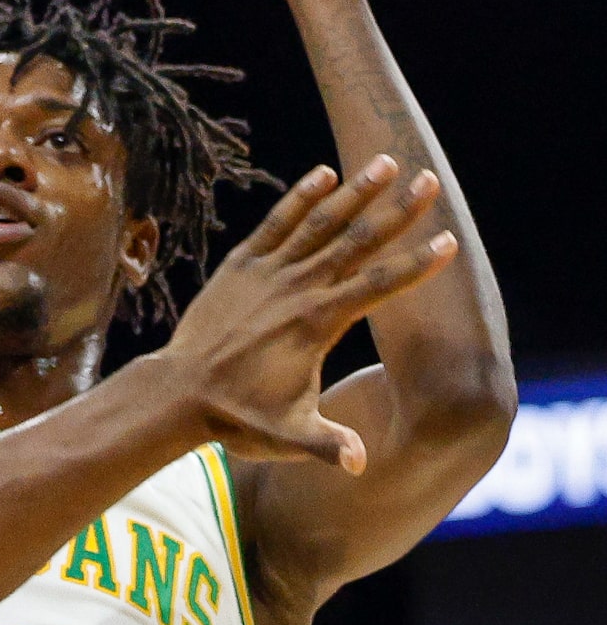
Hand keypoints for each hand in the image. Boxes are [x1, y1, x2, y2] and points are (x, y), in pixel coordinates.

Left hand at [166, 155, 456, 471]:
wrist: (176, 393)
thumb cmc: (236, 418)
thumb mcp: (286, 437)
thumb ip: (326, 444)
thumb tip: (359, 463)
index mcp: (317, 324)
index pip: (378, 286)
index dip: (416, 264)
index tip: (448, 241)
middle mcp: (295, 289)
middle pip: (357, 242)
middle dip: (396, 211)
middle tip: (429, 180)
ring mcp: (266, 273)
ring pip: (319, 223)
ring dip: (354, 191)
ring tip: (384, 162)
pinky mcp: (240, 265)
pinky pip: (276, 223)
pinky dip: (300, 197)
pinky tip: (323, 174)